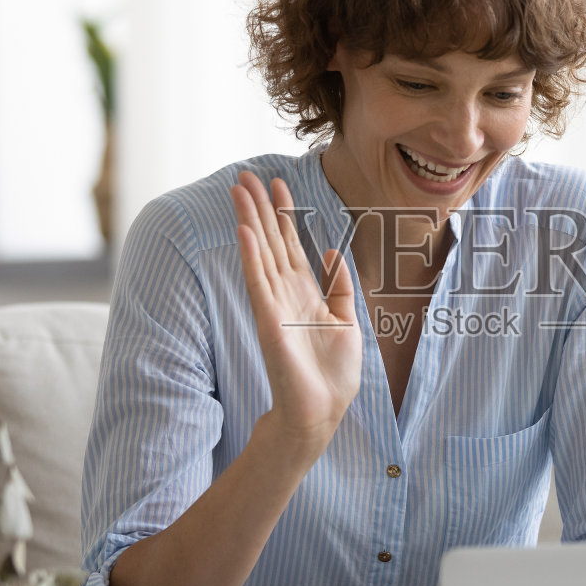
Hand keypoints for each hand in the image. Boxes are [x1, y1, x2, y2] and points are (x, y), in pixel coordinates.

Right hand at [231, 170, 361, 443]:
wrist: (322, 410)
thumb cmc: (333, 374)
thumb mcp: (348, 320)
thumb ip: (341, 286)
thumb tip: (331, 252)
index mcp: (306, 293)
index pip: (290, 244)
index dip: (283, 214)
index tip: (277, 183)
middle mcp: (286, 294)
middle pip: (270, 241)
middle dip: (259, 207)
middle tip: (244, 174)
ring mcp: (274, 305)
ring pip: (260, 253)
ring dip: (249, 221)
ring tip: (238, 190)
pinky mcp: (269, 321)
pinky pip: (258, 282)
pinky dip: (251, 257)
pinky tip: (244, 231)